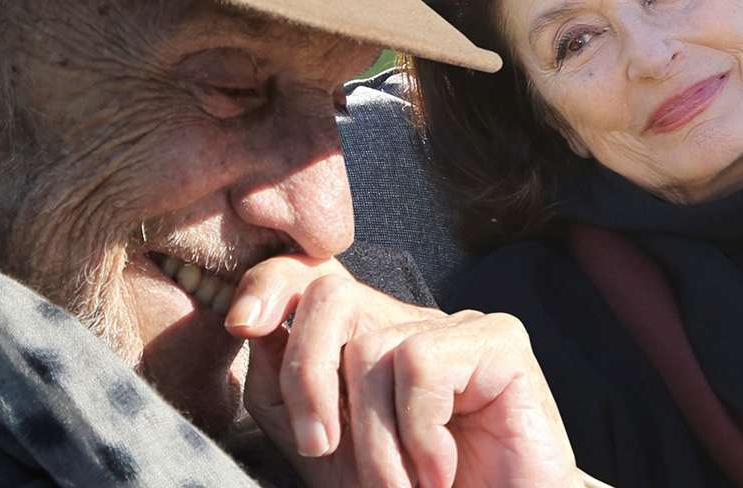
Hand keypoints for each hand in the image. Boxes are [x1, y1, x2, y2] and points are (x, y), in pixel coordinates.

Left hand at [224, 253, 580, 487]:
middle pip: (330, 297)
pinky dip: (419, 434)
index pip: (309, 277)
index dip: (269, 284)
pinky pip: (421, 365)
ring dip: (374, 442)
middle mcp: (409, 322)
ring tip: (401, 486)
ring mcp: (456, 326)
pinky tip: (439, 469)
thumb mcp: (329, 453)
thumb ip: (286, 399)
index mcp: (366, 338)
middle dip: (307, 378)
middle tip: (323, 452)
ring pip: (371, 350)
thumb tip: (256, 334)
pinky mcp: (499, 341)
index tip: (243, 325)